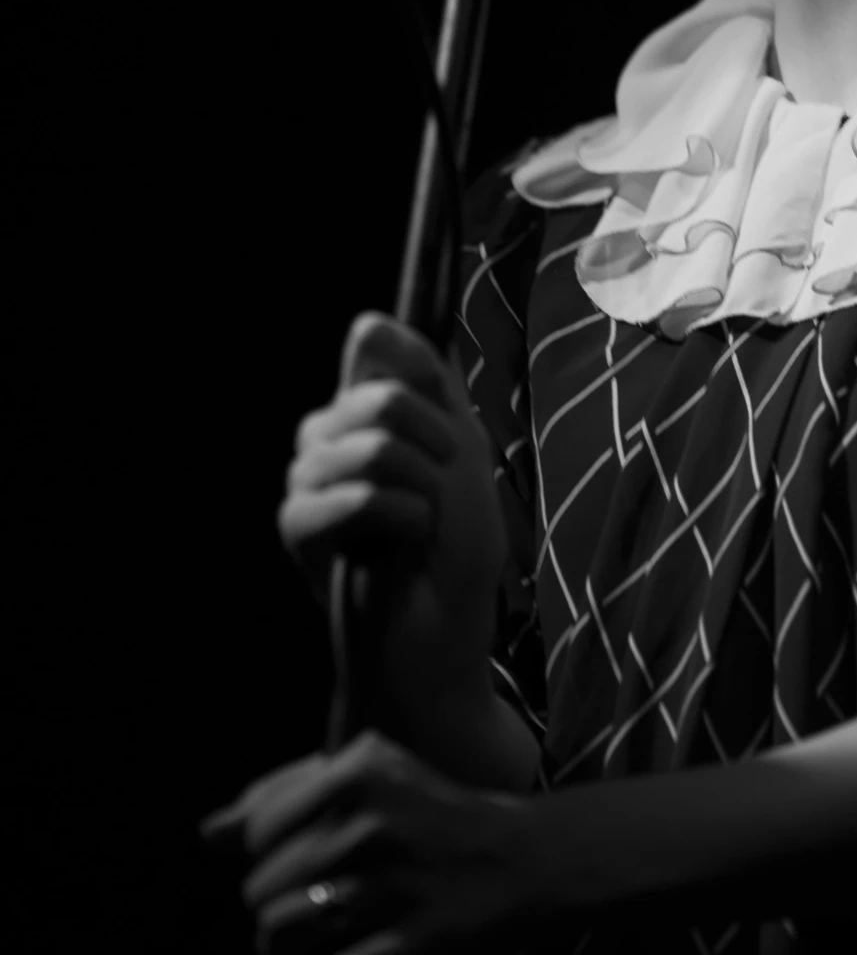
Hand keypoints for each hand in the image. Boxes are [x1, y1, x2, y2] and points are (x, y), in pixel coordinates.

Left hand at [201, 729, 552, 954]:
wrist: (526, 858)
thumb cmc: (434, 814)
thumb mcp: (369, 776)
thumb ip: (286, 795)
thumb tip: (208, 833)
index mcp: (356, 772)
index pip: (255, 832)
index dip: (268, 853)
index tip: (304, 856)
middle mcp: (369, 824)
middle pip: (260, 888)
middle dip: (279, 901)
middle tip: (324, 899)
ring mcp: (388, 888)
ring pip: (278, 935)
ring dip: (287, 947)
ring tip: (318, 938)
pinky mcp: (407, 949)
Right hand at [279, 311, 508, 707]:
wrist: (442, 634)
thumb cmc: (457, 548)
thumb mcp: (461, 448)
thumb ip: (424, 380)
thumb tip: (367, 319)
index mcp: (365, 409)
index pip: (376, 343)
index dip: (424, 376)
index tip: (447, 428)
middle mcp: (327, 434)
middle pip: (385, 397)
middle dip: (436, 449)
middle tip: (436, 496)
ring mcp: (307, 477)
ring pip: (375, 447)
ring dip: (421, 493)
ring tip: (416, 529)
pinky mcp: (296, 526)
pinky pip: (353, 497)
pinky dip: (398, 522)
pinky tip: (396, 549)